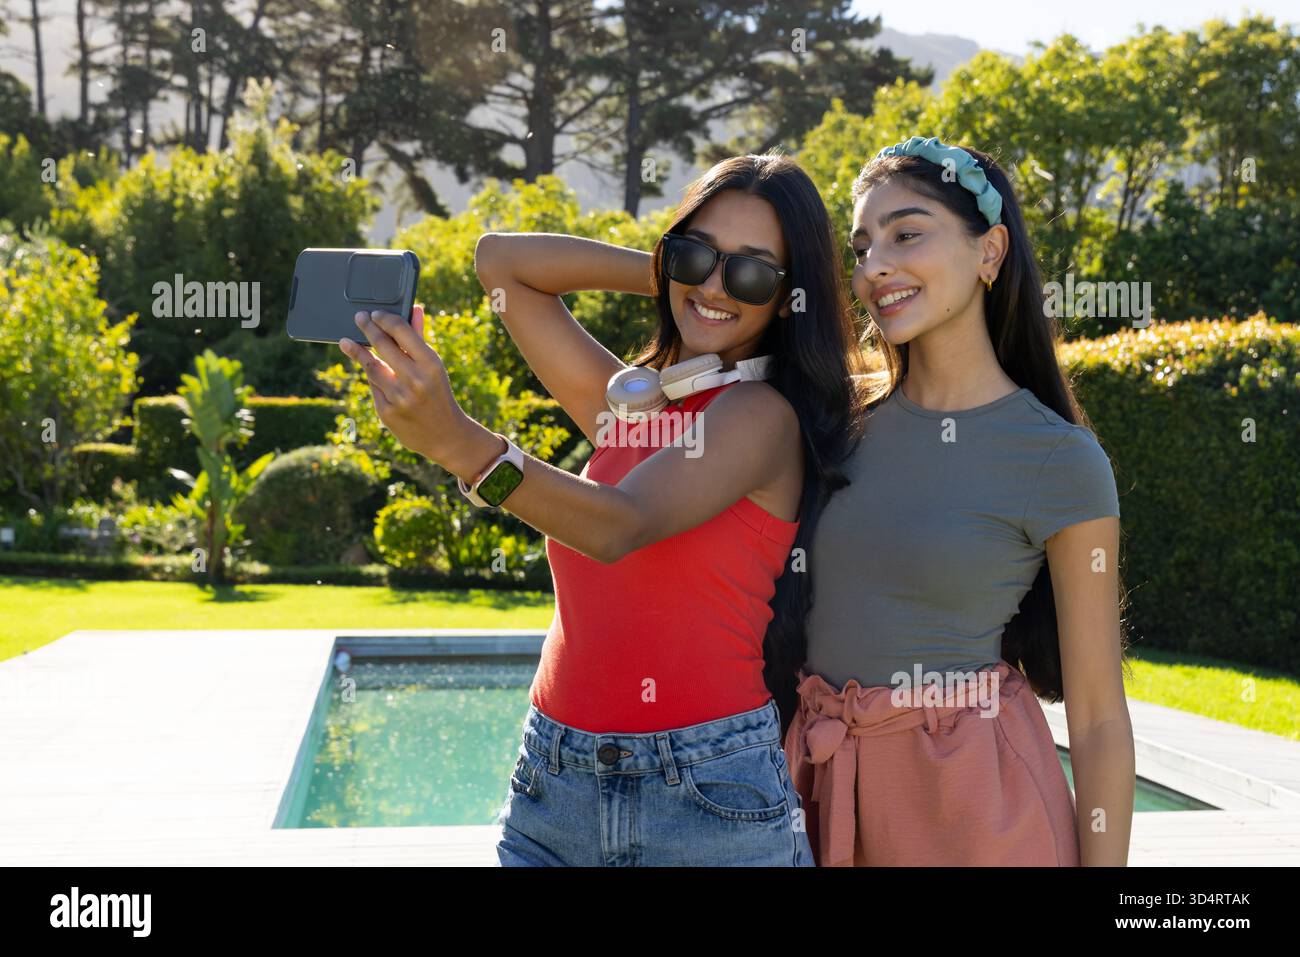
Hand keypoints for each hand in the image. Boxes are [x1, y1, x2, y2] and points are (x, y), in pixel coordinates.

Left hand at [338, 304, 473, 465]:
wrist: (445, 435)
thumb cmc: (438, 393)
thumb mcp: (434, 366)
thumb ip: (420, 337)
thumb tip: (413, 308)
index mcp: (431, 364)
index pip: (402, 331)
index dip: (385, 319)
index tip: (375, 314)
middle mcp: (415, 380)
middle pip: (382, 345)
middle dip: (368, 328)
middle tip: (359, 319)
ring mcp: (399, 397)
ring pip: (371, 367)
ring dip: (357, 352)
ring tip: (346, 342)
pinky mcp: (387, 412)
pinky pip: (373, 387)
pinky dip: (372, 378)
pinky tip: (369, 373)